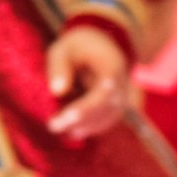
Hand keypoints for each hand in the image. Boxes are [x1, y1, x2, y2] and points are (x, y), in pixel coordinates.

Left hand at [45, 21, 134, 142]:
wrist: (99, 44)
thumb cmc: (76, 46)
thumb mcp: (62, 48)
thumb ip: (59, 67)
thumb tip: (57, 91)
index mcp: (112, 64)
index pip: (104, 91)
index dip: (87, 107)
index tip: (65, 116)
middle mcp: (122, 82)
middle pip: (107, 107)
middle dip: (81, 119)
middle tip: (53, 126)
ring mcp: (122, 95)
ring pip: (108, 117)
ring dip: (85, 127)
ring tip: (59, 130)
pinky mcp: (116, 105)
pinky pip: (107, 120)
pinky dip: (90, 127)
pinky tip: (71, 132)